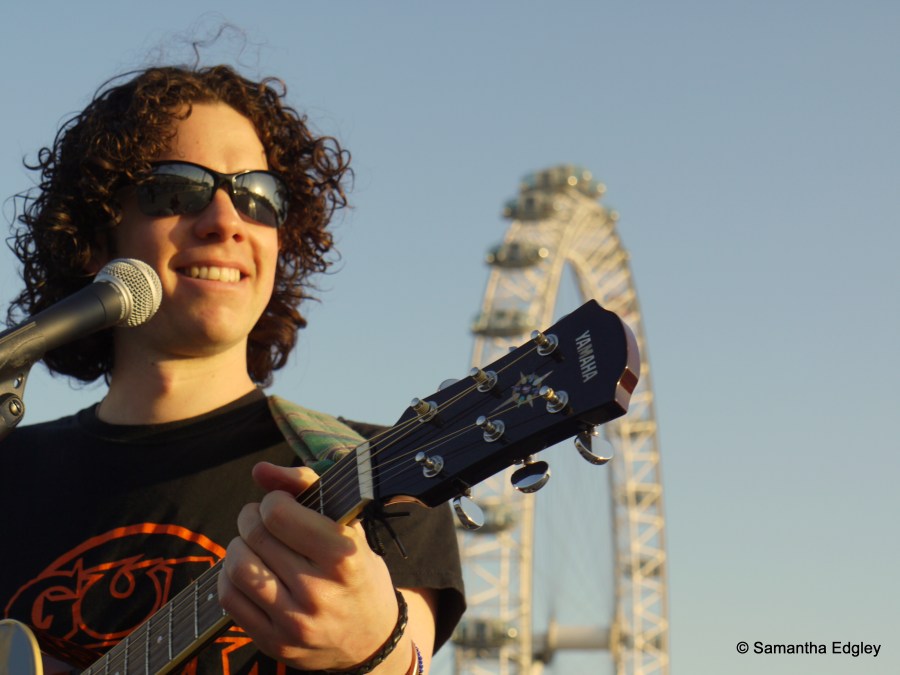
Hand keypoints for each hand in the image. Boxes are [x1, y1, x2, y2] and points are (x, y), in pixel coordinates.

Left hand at [217, 462, 411, 671]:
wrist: (371, 639)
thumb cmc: (357, 572)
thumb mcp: (348, 526)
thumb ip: (306, 486)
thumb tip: (259, 470)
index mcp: (343, 556)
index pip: (277, 513)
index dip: (272, 500)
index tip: (281, 505)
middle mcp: (319, 591)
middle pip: (255, 535)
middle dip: (251, 518)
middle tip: (261, 520)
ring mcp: (294, 622)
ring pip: (236, 566)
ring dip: (238, 546)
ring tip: (253, 545)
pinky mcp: (274, 642)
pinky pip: (229, 598)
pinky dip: (230, 576)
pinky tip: (248, 572)